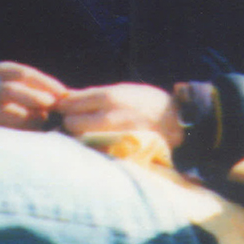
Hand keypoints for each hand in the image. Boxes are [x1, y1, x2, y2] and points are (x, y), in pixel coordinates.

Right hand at [0, 61, 67, 130]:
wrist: (0, 109)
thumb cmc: (27, 96)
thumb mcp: (32, 85)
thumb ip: (46, 89)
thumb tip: (67, 98)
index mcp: (2, 72)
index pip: (24, 74)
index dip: (46, 84)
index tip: (64, 94)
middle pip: (10, 90)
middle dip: (34, 98)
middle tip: (52, 105)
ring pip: (7, 112)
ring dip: (29, 117)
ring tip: (45, 121)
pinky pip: (8, 130)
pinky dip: (25, 131)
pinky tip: (38, 132)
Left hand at [57, 83, 183, 148]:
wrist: (180, 122)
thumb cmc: (146, 103)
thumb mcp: (120, 90)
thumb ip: (90, 95)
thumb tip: (63, 99)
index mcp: (109, 98)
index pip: (69, 104)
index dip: (64, 107)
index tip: (65, 109)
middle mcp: (111, 117)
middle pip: (71, 123)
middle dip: (70, 123)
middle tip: (78, 123)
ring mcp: (117, 137)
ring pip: (82, 139)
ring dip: (80, 137)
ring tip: (90, 134)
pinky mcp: (124, 153)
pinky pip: (98, 152)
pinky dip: (95, 149)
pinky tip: (101, 145)